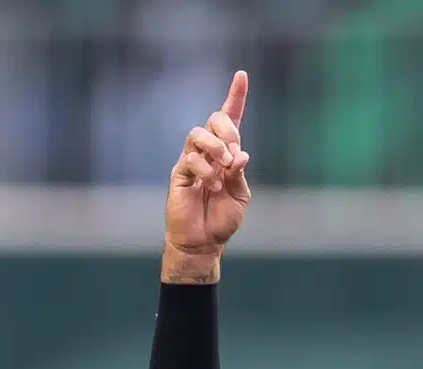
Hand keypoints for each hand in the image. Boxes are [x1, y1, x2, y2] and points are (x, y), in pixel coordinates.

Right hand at [162, 70, 250, 283]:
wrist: (203, 241)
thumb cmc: (222, 218)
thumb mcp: (239, 195)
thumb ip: (239, 174)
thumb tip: (240, 153)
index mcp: (226, 153)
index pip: (229, 118)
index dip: (235, 96)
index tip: (242, 75)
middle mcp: (208, 152)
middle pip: (213, 120)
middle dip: (227, 128)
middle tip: (235, 151)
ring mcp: (192, 160)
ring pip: (197, 134)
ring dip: (215, 146)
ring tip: (225, 165)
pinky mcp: (180, 173)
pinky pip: (191, 159)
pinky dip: (206, 169)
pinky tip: (213, 185)